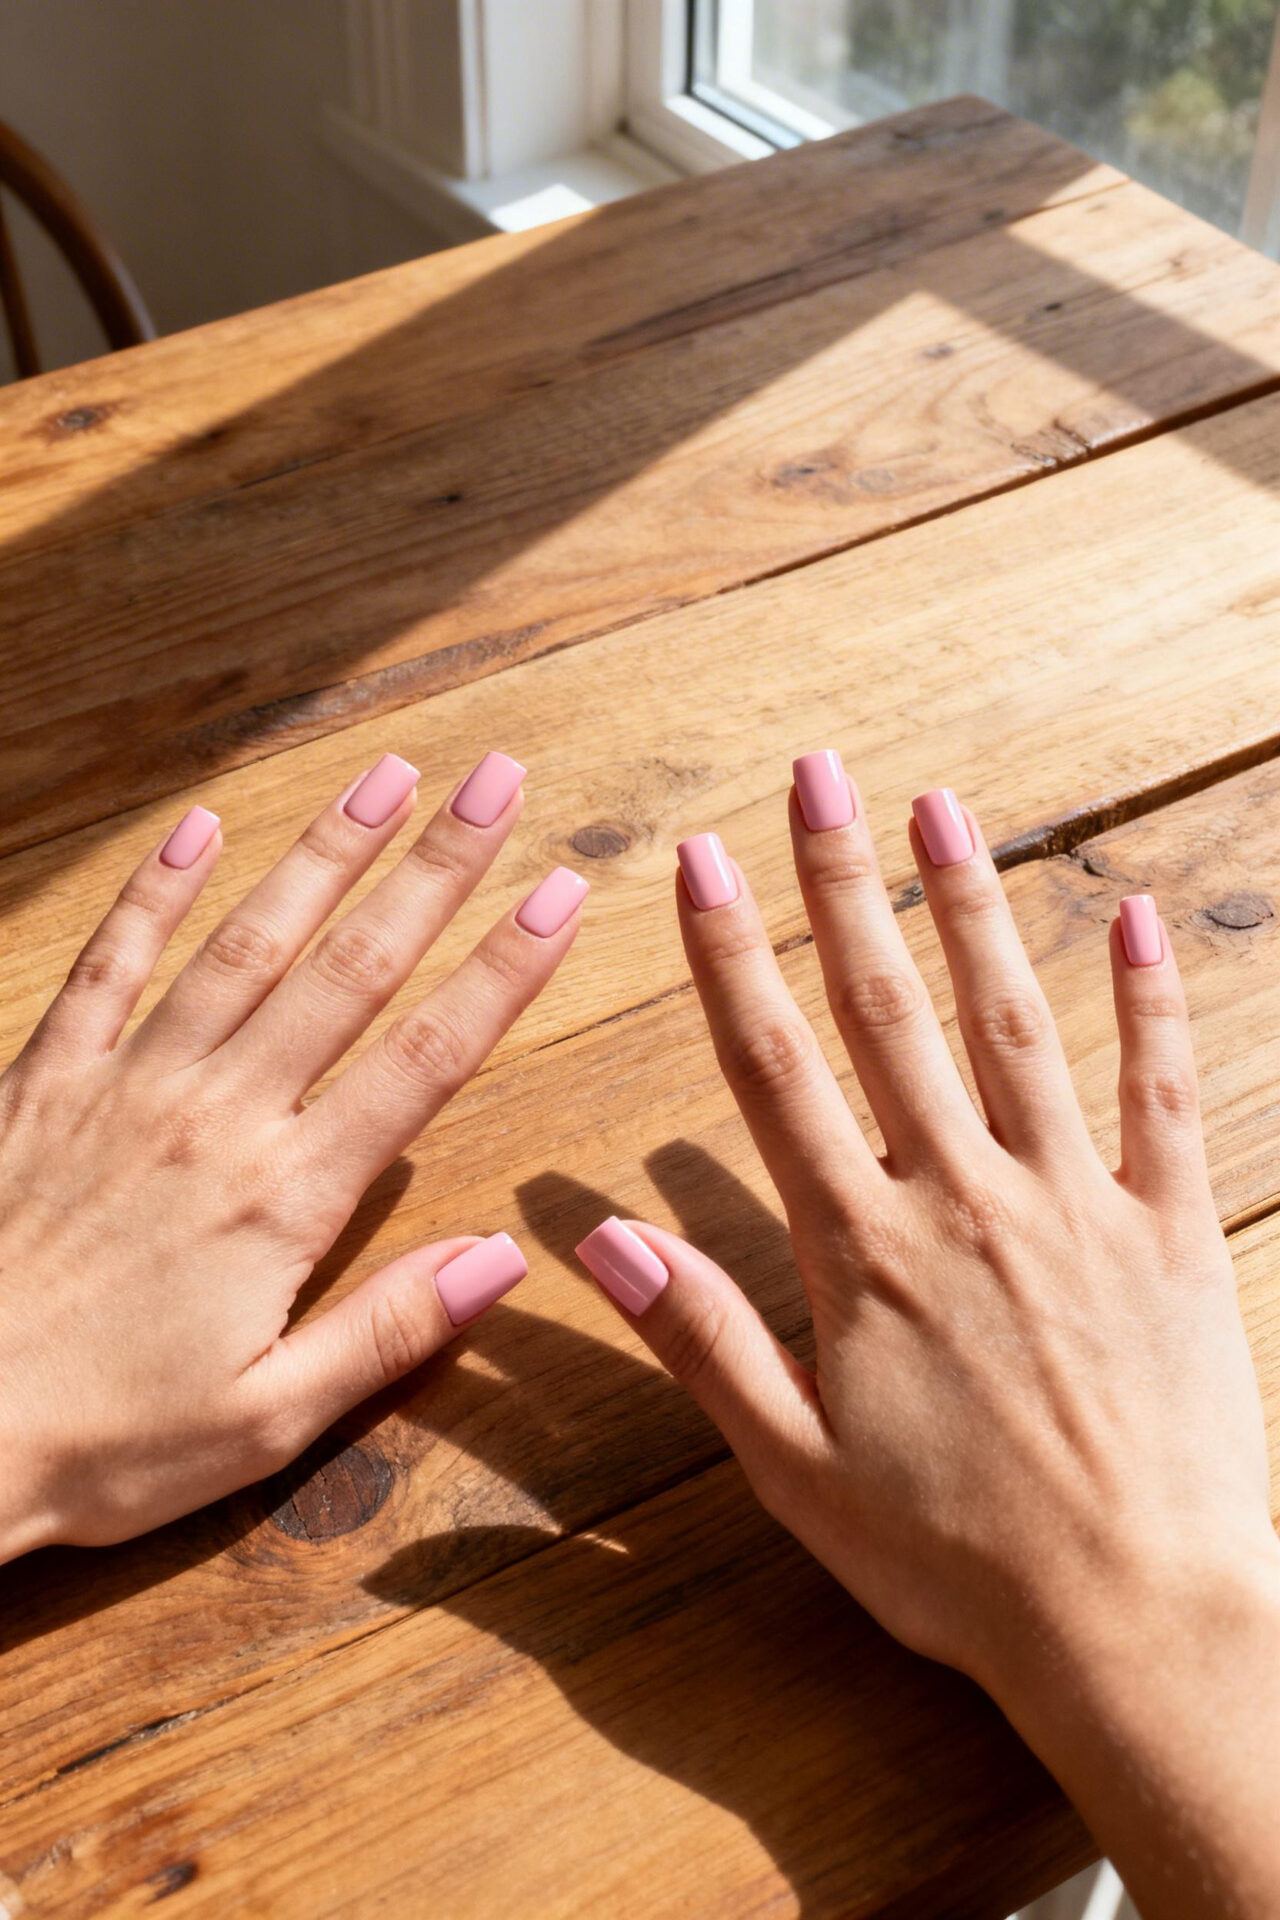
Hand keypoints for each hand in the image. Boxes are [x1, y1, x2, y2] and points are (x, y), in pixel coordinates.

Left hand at [0, 750, 585, 1559]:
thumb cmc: (102, 1441)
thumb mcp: (264, 1421)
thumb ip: (385, 1329)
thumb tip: (503, 1259)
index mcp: (284, 1195)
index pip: (425, 1057)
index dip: (503, 969)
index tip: (561, 888)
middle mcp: (217, 1113)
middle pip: (351, 968)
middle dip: (435, 867)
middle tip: (497, 778)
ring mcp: (127, 1083)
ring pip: (246, 941)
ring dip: (324, 851)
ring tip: (389, 773)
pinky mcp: (43, 1079)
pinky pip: (108, 964)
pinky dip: (153, 891)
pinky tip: (195, 825)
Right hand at [575, 756, 1279, 1917]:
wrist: (1138, 1622)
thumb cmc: (955, 1562)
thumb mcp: (796, 1469)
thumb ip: (702, 1340)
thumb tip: (601, 1237)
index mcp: (863, 1249)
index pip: (774, 1069)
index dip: (730, 955)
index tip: (700, 860)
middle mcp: (961, 1197)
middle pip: (887, 1011)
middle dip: (842, 884)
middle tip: (818, 774)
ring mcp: (1073, 1202)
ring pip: (1011, 1023)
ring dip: (971, 908)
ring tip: (940, 807)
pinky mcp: (1169, 1230)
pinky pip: (1160, 1093)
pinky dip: (1148, 1002)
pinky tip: (1133, 918)